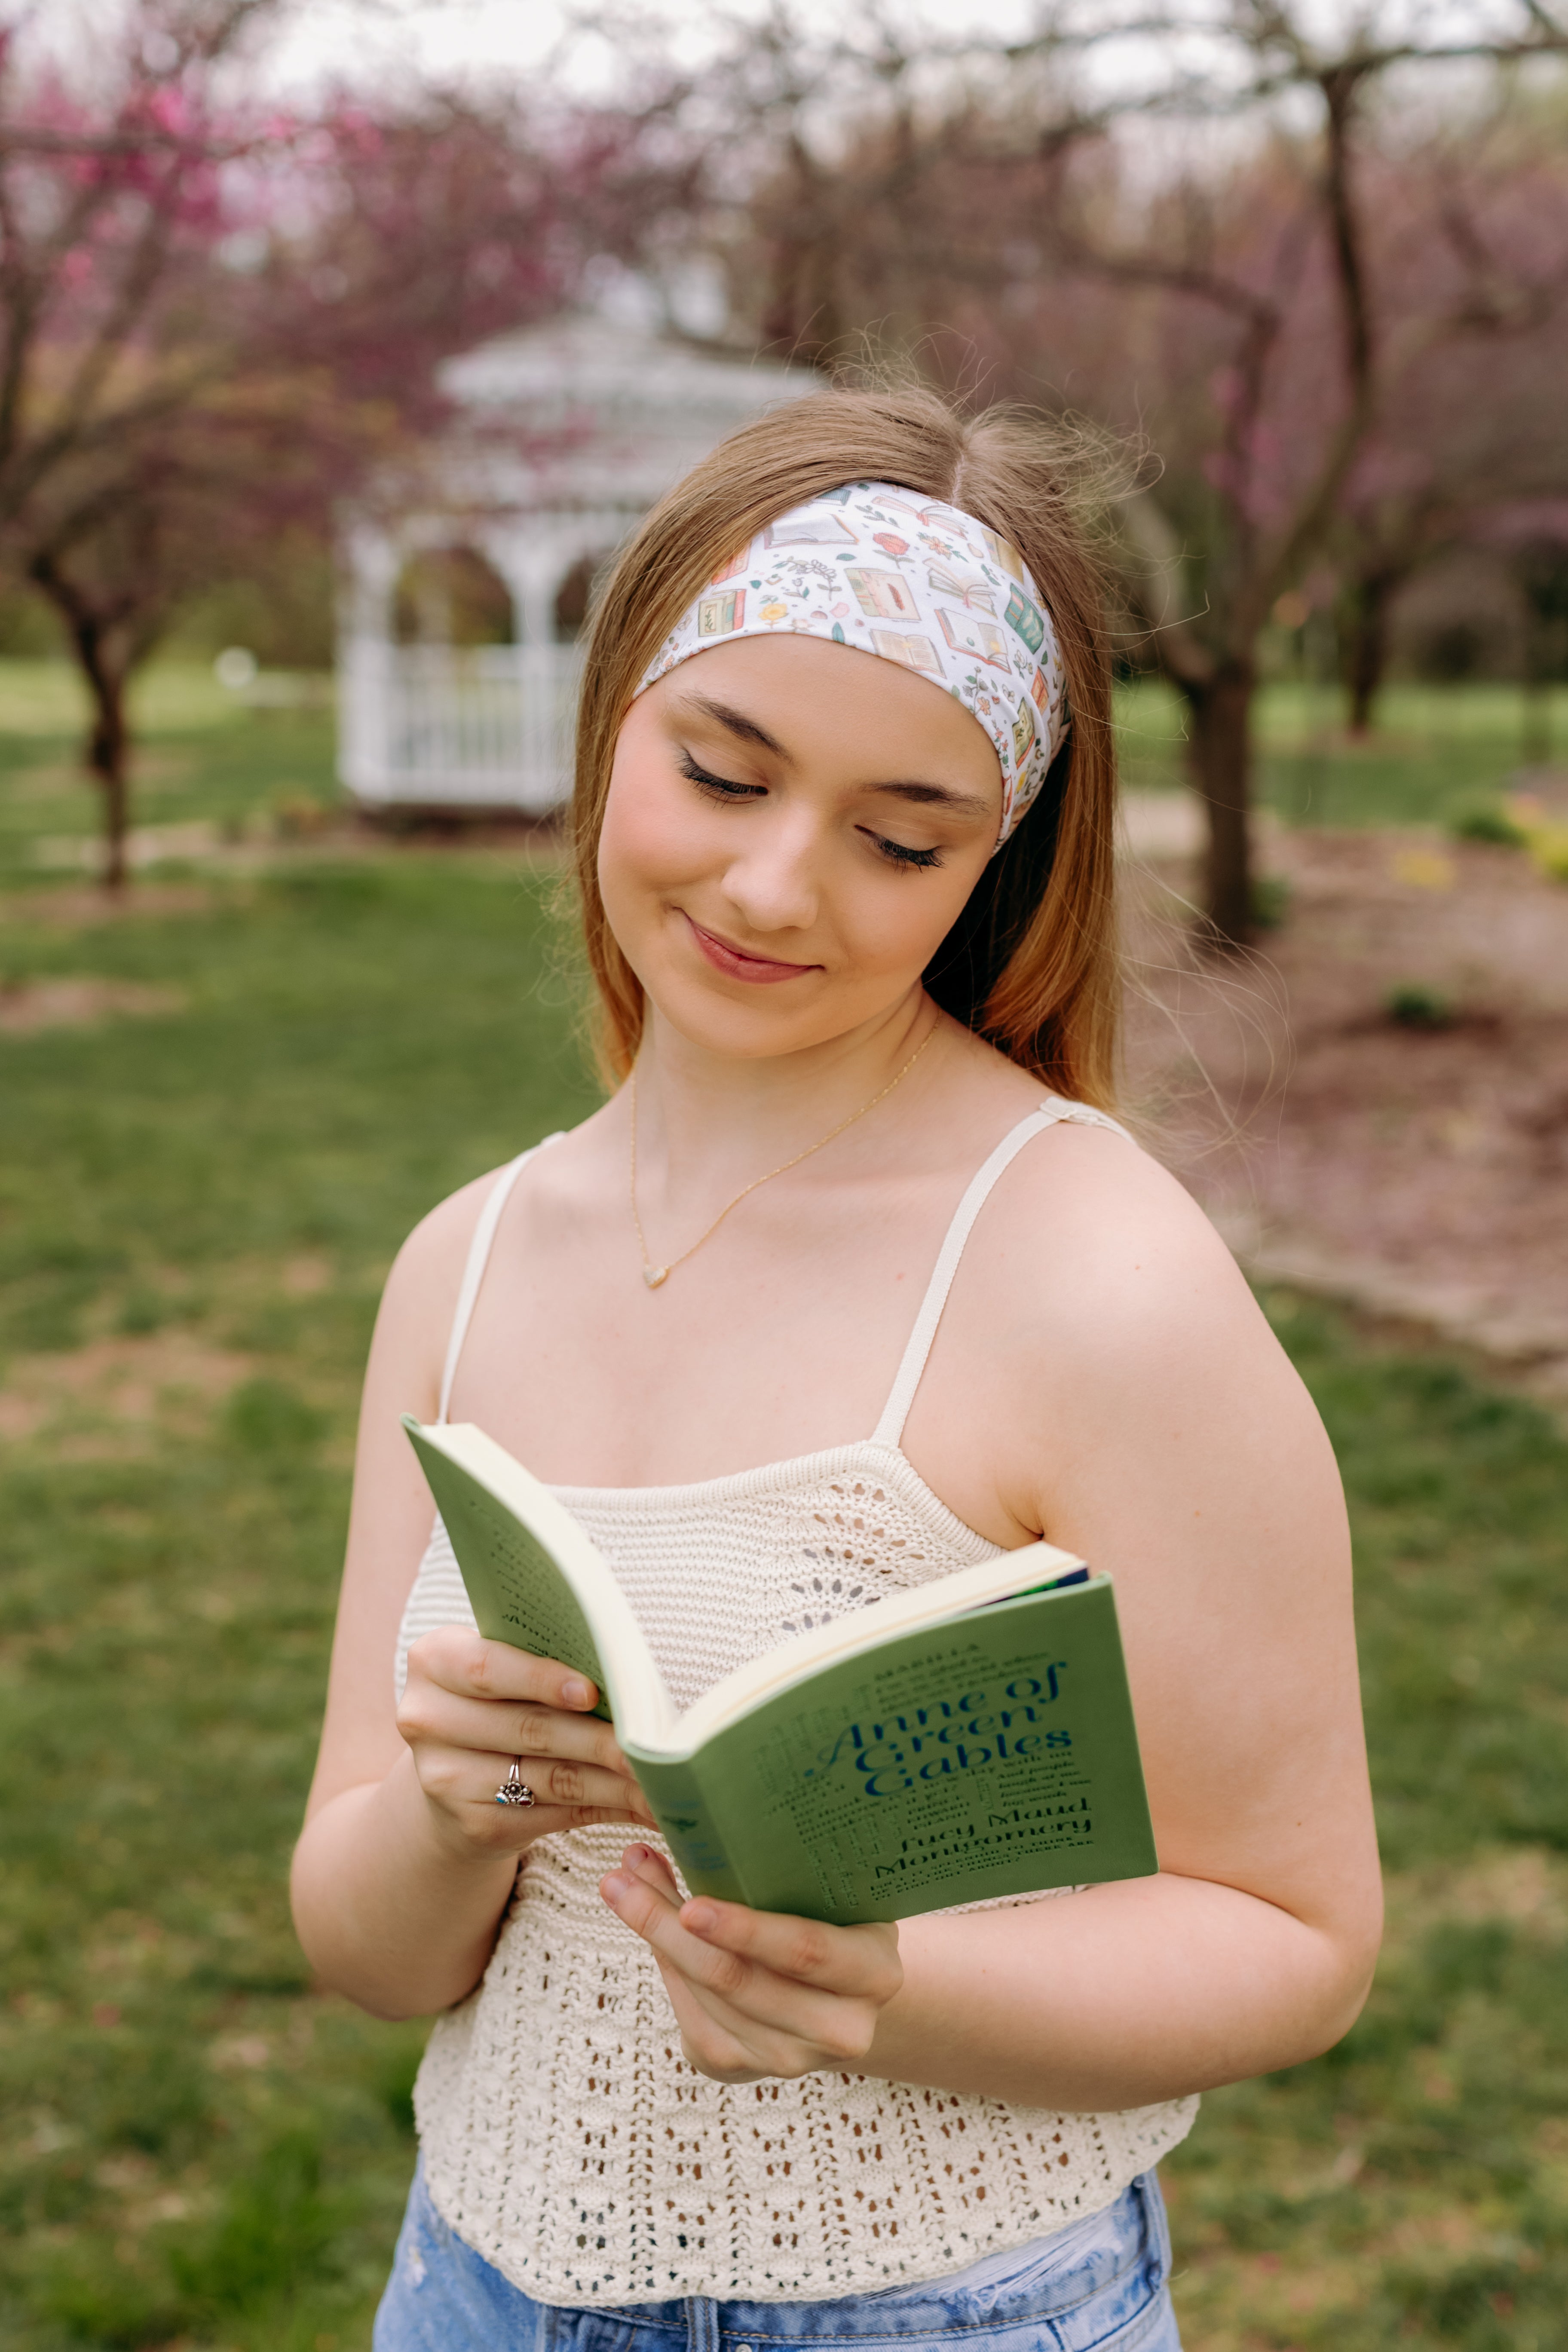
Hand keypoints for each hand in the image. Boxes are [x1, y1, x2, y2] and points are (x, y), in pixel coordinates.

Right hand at [397, 1626, 657, 1862]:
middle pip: (528, 1729)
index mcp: (434, 1660)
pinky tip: (644, 1805)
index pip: (486, 1667)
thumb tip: (627, 1672)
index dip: (540, 1679)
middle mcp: (427, 1719)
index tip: (591, 1691)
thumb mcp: (504, 1667)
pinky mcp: (474, 1825)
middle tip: (654, 1743)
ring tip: (663, 1778)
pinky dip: (606, 1809)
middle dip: (599, 1738)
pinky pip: (554, 1815)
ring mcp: (445, 1779)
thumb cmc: (498, 1698)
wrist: (453, 1769)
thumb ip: (544, 1661)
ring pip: (549, 1777)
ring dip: (615, 1781)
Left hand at [600, 1844, 902, 2083]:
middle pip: (738, 1980)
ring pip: (706, 2000)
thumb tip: (667, 1840)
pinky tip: (651, 1931)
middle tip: (624, 1880)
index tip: (691, 1904)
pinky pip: (690, 2018)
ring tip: (622, 1887)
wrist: (843, 1997)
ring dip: (655, 1940)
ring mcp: (790, 2059)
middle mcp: (839, 2029)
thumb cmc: (831, 1922)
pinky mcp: (742, 2071)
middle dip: (669, 1926)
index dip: (746, 1931)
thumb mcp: (822, 1896)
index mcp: (873, 1973)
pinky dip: (666, 1969)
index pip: (804, 1952)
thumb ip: (760, 1871)